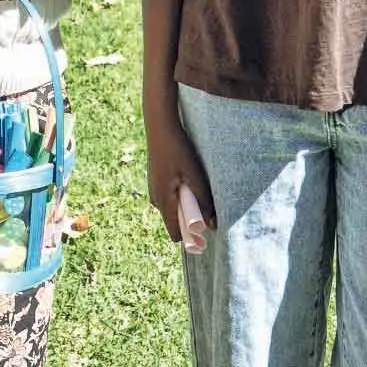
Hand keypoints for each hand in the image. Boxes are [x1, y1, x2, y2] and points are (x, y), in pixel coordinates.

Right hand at [142, 115, 214, 251]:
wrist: (160, 128)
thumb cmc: (178, 151)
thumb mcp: (195, 176)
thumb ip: (203, 201)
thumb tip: (211, 225)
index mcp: (163, 201)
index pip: (174, 232)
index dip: (189, 239)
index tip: (204, 237)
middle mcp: (156, 200)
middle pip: (174, 222)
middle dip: (189, 222)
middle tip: (207, 209)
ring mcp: (154, 190)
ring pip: (173, 209)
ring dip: (186, 207)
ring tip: (198, 191)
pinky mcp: (156, 181)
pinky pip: (170, 198)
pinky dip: (180, 196)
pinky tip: (189, 182)